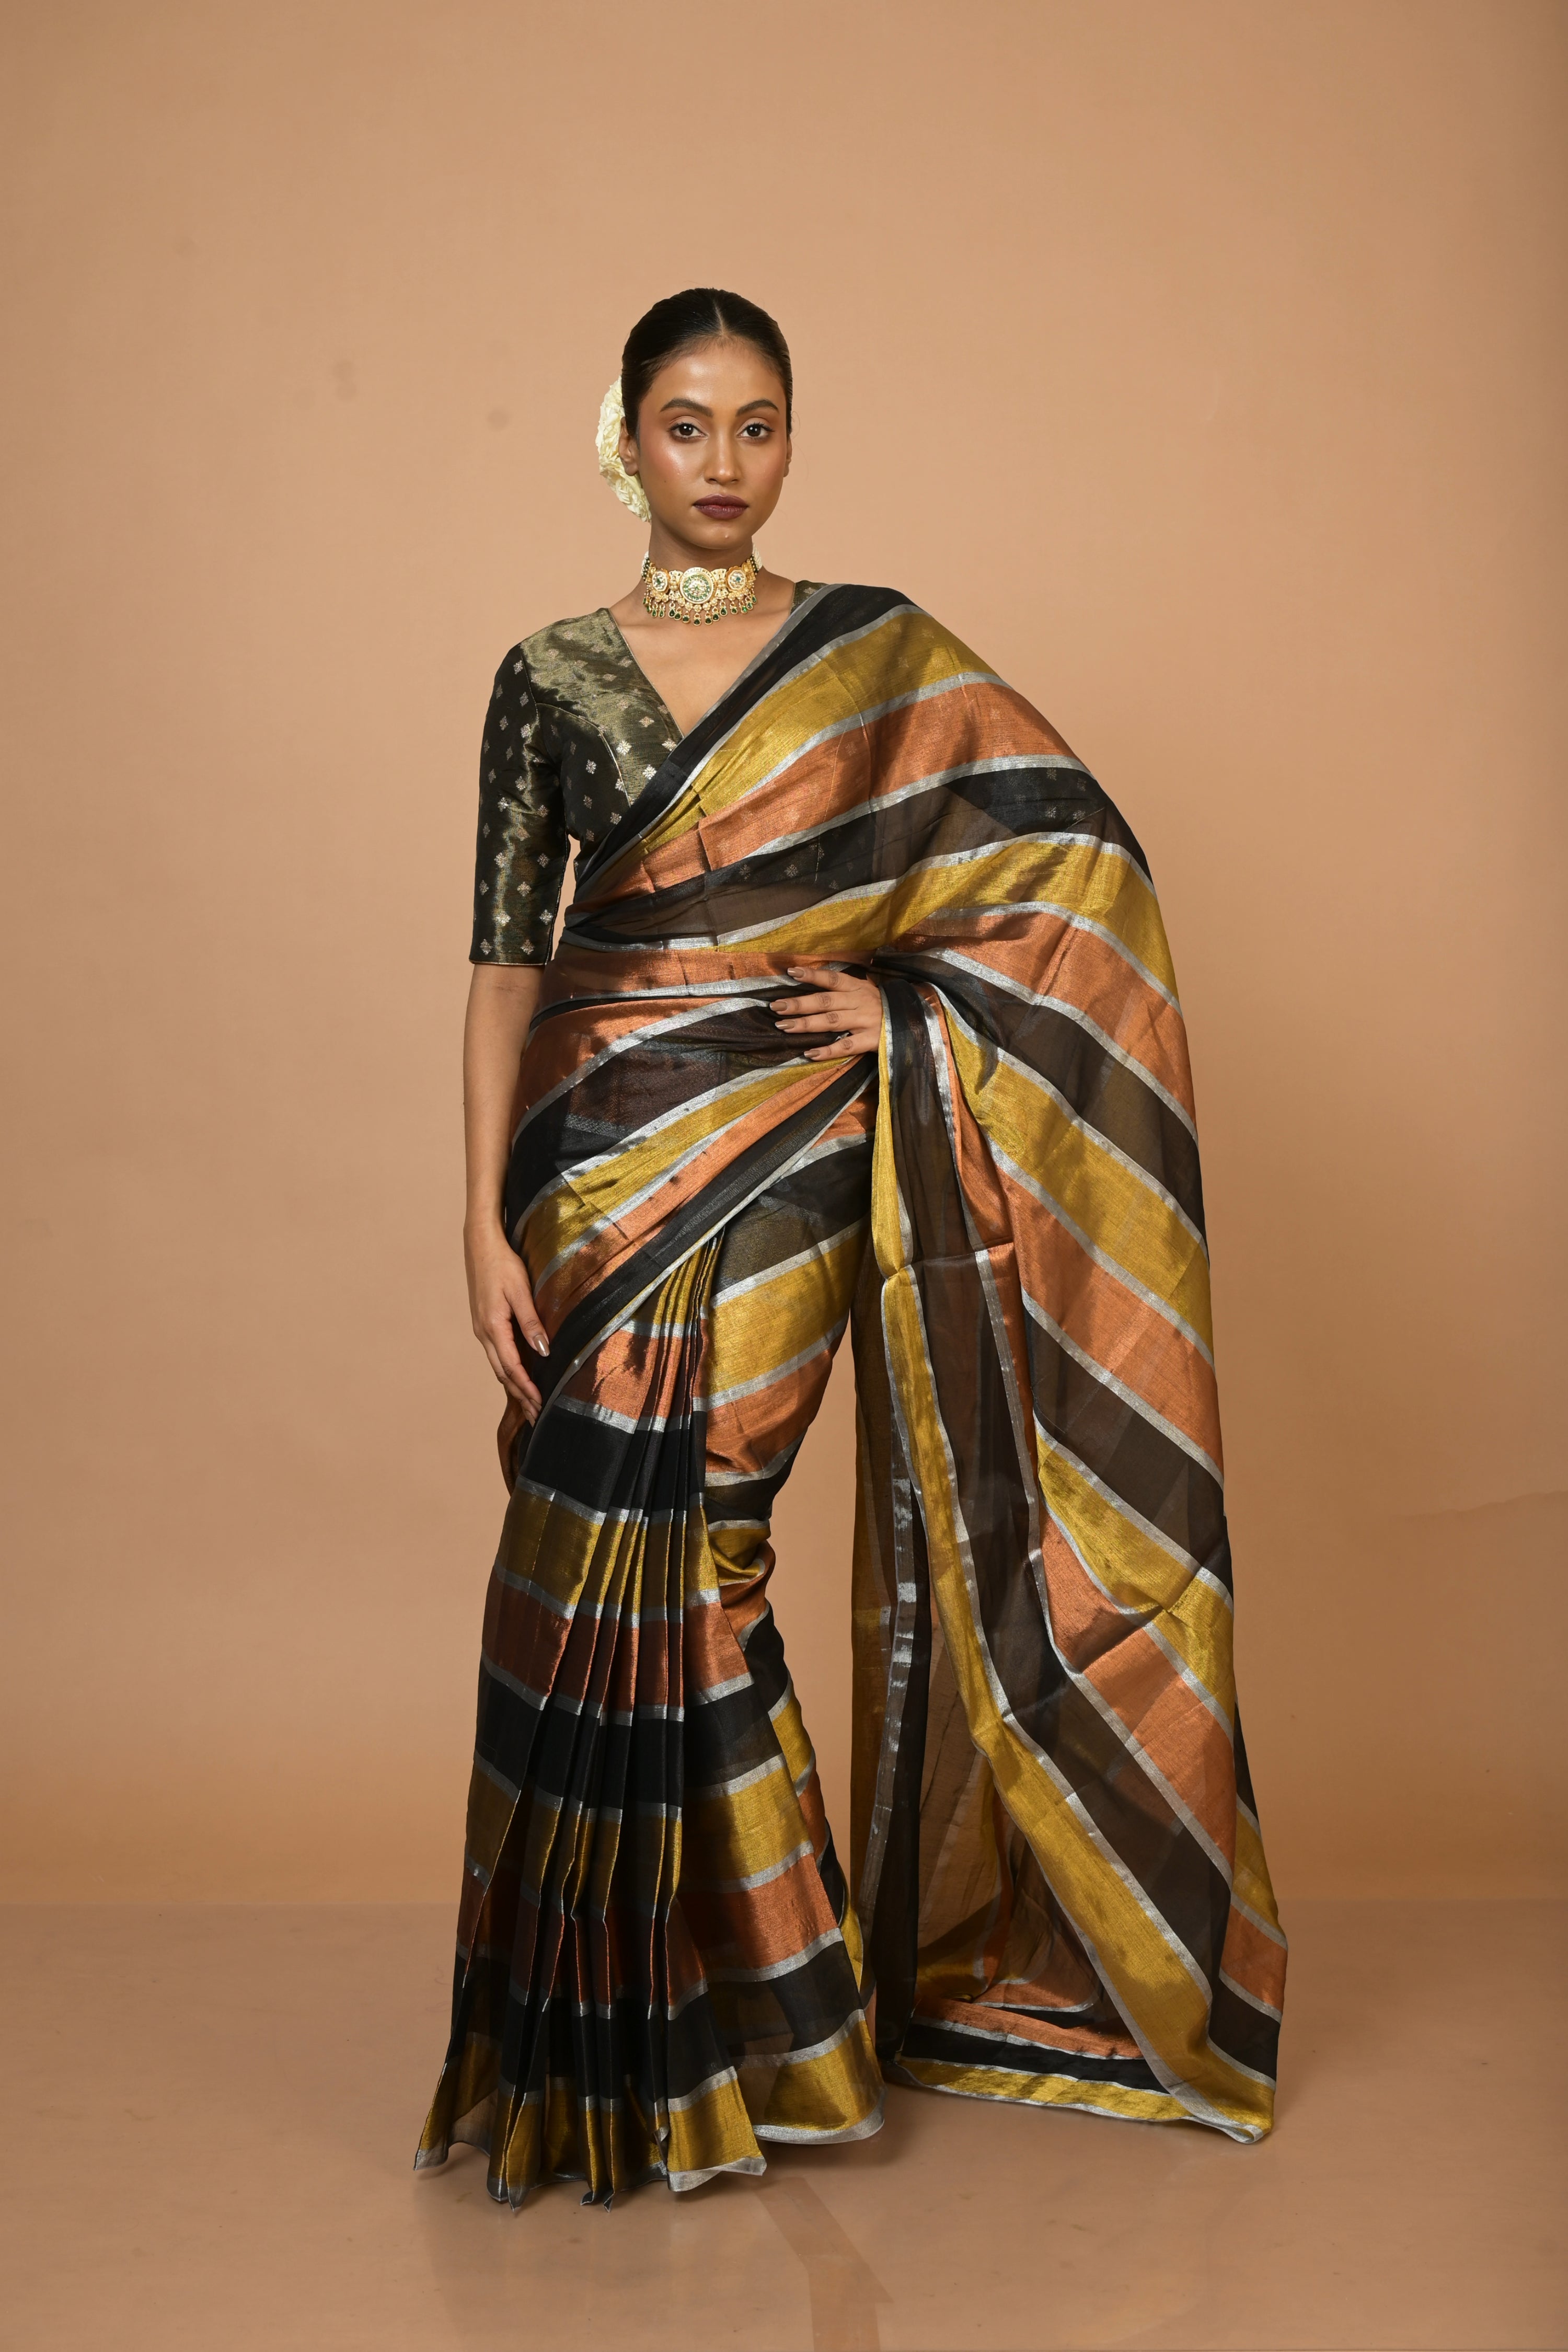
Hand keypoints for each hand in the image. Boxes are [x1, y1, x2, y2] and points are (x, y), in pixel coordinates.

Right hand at [465, 1218, 547, 1422]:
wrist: (479, 1243)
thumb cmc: (502, 1263)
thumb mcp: (521, 1290)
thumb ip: (531, 1321)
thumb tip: (543, 1351)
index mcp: (493, 1326)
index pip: (512, 1367)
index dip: (527, 1389)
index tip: (541, 1406)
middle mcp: (483, 1332)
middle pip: (503, 1372)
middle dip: (521, 1395)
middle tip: (537, 1415)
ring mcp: (481, 1328)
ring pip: (498, 1365)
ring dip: (514, 1385)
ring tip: (529, 1402)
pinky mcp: (484, 1322)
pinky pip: (496, 1353)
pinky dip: (508, 1369)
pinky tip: (517, 1374)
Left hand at [770, 965, 883, 1060]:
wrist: (913, 1022)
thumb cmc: (882, 1006)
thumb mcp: (866, 991)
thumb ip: (844, 989)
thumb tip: (814, 980)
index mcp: (858, 988)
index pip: (832, 979)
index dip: (812, 975)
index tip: (791, 973)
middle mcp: (859, 1002)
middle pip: (825, 1001)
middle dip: (799, 1004)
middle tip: (776, 1007)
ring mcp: (865, 1021)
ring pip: (831, 1022)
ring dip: (806, 1024)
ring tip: (784, 1027)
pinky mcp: (870, 1041)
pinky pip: (846, 1046)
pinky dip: (827, 1051)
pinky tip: (810, 1054)